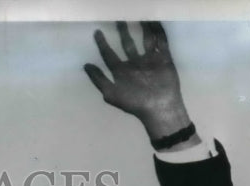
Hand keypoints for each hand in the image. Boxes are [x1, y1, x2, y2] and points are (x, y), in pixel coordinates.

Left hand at [84, 21, 198, 142]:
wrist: (159, 108)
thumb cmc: (134, 102)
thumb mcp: (111, 93)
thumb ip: (98, 79)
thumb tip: (86, 65)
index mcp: (121, 71)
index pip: (109, 54)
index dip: (102, 44)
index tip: (96, 32)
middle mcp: (134, 63)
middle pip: (127, 43)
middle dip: (123, 31)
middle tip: (118, 18)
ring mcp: (149, 60)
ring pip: (145, 40)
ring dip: (142, 28)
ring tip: (138, 15)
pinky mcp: (164, 58)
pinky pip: (161, 42)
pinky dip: (158, 31)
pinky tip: (154, 21)